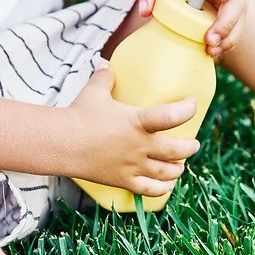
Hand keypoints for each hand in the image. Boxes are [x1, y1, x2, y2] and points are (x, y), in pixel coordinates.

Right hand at [65, 67, 200, 196]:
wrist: (62, 144)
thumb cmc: (79, 115)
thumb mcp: (94, 91)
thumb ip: (104, 77)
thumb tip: (105, 64)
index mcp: (138, 122)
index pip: (173, 116)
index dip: (188, 109)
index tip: (192, 104)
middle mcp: (141, 146)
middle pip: (178, 150)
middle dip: (190, 147)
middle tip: (193, 143)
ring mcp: (133, 165)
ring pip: (167, 171)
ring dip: (178, 168)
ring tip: (180, 164)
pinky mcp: (124, 180)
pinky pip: (150, 190)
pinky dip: (163, 188)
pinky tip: (168, 185)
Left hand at [136, 0, 247, 56]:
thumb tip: (145, 11)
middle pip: (239, 0)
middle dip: (228, 21)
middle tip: (210, 38)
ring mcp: (233, 1)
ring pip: (239, 20)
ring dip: (228, 37)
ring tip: (210, 50)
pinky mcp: (230, 17)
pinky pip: (233, 32)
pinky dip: (225, 44)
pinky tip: (211, 52)